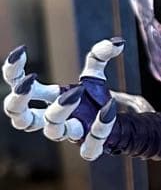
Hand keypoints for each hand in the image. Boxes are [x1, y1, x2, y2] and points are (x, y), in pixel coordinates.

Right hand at [3, 39, 121, 160]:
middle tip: (28, 82)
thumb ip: (99, 55)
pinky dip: (99, 128)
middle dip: (19, 101)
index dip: (13, 71)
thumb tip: (118, 42)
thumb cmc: (93, 99)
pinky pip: (90, 146)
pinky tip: (109, 109)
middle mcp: (51, 119)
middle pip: (20, 117)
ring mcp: (70, 134)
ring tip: (75, 92)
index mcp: (45, 98)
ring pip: (52, 130)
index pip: (17, 86)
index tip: (21, 51)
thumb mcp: (94, 74)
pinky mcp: (90, 147)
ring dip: (59, 111)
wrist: (116, 122)